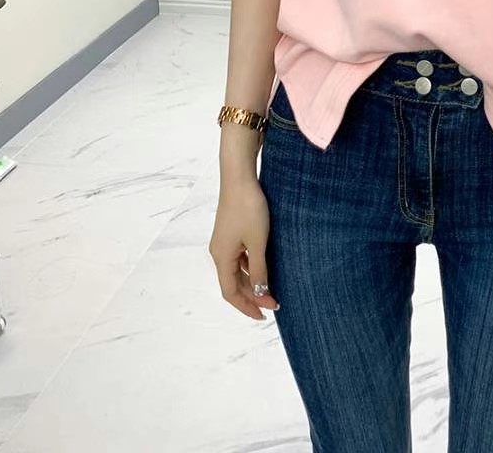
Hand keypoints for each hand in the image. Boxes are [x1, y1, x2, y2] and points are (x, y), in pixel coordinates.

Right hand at [209, 177, 280, 319]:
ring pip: (236, 269)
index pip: (230, 292)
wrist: (240, 177)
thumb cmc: (248, 207)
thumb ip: (258, 269)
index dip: (246, 306)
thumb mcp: (257, 242)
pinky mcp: (231, 230)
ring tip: (271, 288)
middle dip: (252, 296)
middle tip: (273, 304)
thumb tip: (260, 293)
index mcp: (221, 257)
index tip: (264, 315)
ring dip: (251, 281)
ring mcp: (224, 240)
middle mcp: (219, 251)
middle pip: (232, 283)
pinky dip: (250, 266)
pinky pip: (239, 256)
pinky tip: (265, 265)